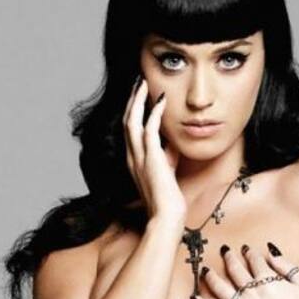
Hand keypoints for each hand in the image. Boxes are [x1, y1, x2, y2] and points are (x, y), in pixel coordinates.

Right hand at [123, 76, 185, 221]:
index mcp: (133, 160)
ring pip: (132, 121)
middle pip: (126, 121)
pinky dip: (155, 112)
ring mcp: (139, 157)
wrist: (166, 216)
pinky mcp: (151, 158)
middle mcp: (132, 157)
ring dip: (138, 100)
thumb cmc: (167, 199)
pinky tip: (161, 100)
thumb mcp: (166, 172)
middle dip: (132, 100)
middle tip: (138, 82)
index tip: (139, 96)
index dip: (133, 111)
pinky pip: (150, 128)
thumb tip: (172, 142)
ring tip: (143, 84)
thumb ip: (167, 156)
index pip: (129, 131)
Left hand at [193, 243, 298, 298]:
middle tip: (225, 252)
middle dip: (229, 258)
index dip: (249, 253)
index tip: (245, 249)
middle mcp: (253, 293)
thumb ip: (287, 266)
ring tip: (206, 270)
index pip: (254, 261)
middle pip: (236, 270)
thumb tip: (271, 253)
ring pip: (221, 289)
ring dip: (212, 277)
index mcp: (269, 281)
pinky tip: (194, 298)